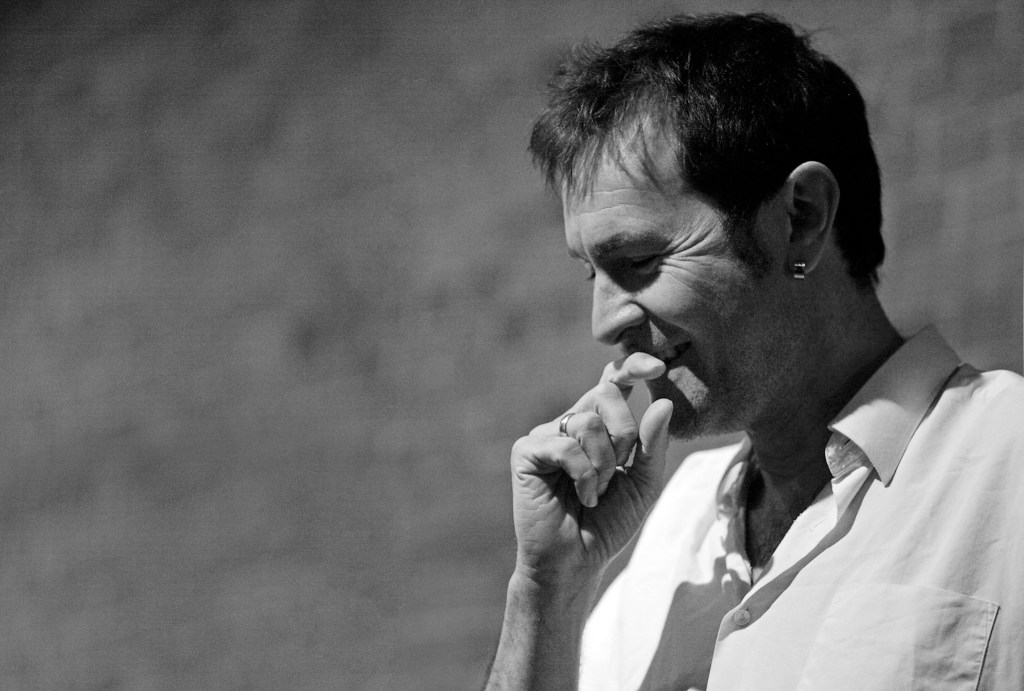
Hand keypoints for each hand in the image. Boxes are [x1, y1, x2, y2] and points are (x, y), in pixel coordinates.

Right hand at [509, 352, 673, 584]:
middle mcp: (569, 424)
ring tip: (596, 492)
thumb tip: (661, 401)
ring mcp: (546, 436)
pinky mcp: (526, 452)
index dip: (632, 366)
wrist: (577, 561)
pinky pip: (565, 446)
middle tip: (618, 471)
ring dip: (603, 464)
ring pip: (587, 421)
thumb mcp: (643, 483)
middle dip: (624, 434)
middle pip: (606, 394)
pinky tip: (583, 498)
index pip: (612, 381)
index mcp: (597, 426)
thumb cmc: (608, 523)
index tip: (656, 367)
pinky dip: (584, 475)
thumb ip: (652, 445)